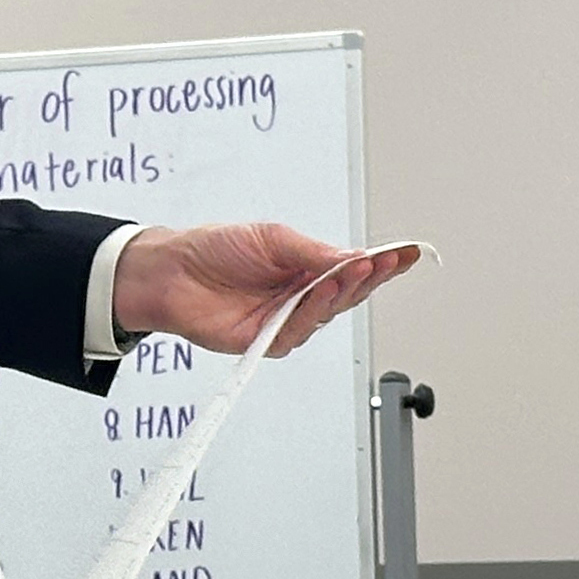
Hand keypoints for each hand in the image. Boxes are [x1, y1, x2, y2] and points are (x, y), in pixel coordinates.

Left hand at [110, 224, 421, 357]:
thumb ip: (313, 252)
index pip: (353, 268)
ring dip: (344, 291)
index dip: (383, 262)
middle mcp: (300, 297)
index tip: (408, 252)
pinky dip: (312, 311)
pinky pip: (297, 332)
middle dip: (371, 276)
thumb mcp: (271, 238)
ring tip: (356, 270)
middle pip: (348, 293)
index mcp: (306, 269)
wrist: (170, 271)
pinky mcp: (265, 341)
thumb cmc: (214, 249)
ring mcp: (285, 320)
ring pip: (328, 313)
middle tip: (386, 261)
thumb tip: (352, 257)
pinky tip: (320, 292)